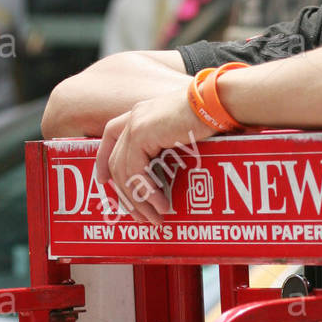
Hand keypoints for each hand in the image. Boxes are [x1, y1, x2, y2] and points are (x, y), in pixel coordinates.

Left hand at [94, 87, 214, 224]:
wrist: (218, 103)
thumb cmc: (210, 117)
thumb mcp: (182, 133)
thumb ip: (167, 147)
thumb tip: (166, 176)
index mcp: (142, 114)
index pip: (110, 136)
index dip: (103, 160)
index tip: (103, 181)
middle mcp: (135, 117)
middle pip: (115, 161)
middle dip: (126, 193)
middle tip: (140, 216)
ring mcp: (136, 124)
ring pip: (124, 171)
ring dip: (139, 199)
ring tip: (154, 218)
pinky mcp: (142, 134)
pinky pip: (135, 171)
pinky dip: (147, 192)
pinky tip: (161, 204)